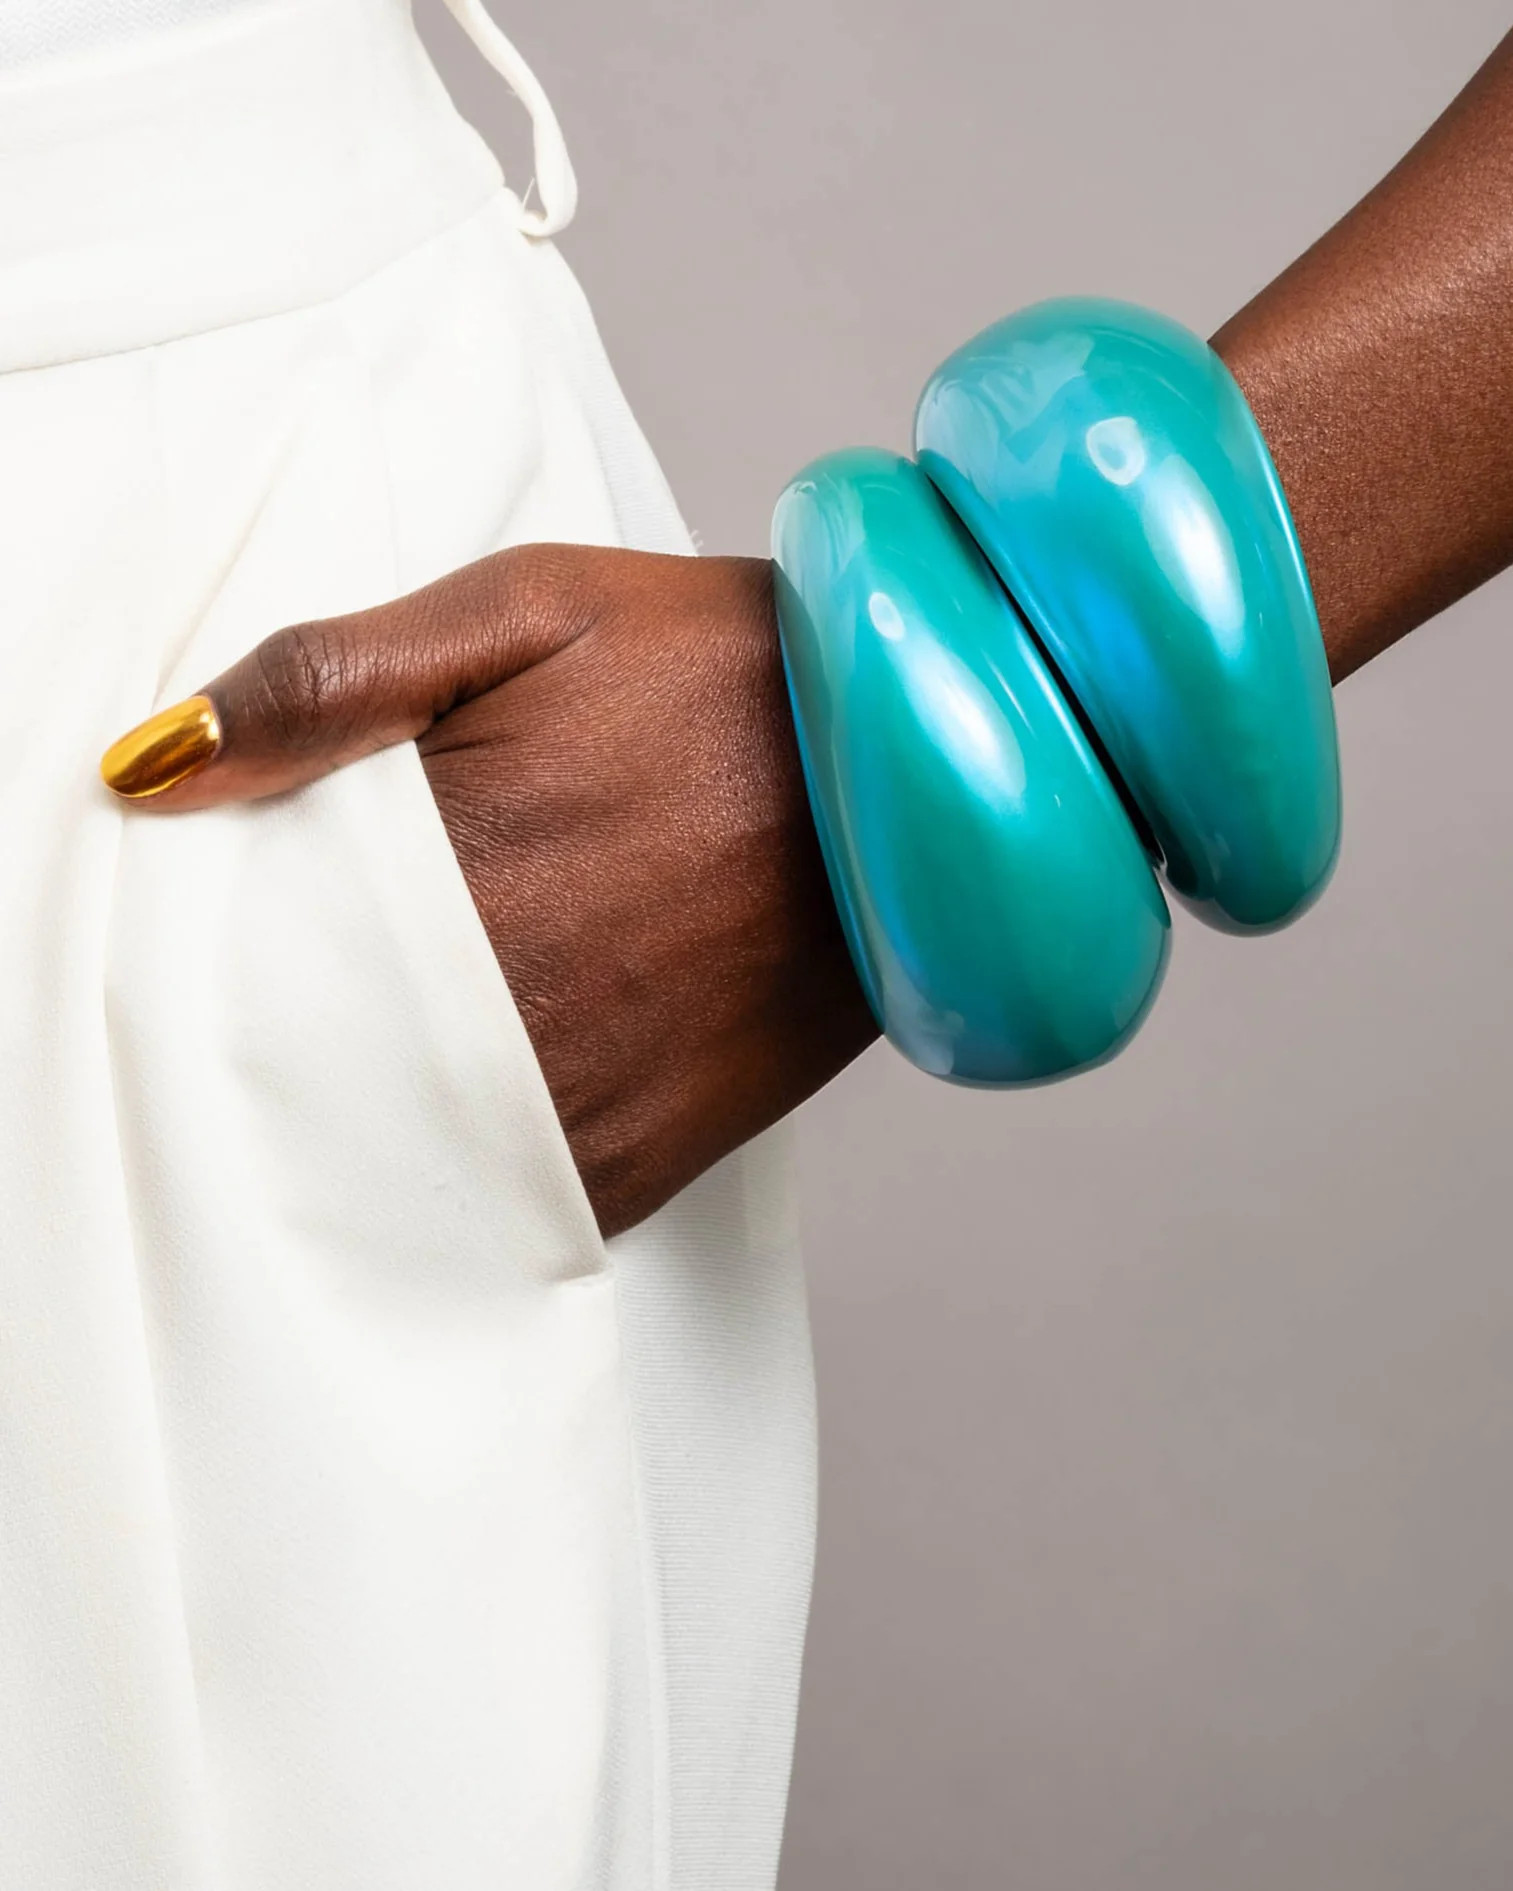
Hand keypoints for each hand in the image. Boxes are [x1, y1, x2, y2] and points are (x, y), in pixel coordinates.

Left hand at [100, 545, 878, 1236]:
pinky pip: (514, 1206)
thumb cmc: (719, 667)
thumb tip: (156, 768)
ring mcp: (583, 1088)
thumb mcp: (530, 606)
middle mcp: (509, 994)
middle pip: (313, 1066)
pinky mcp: (655, 1146)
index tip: (227, 918)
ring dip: (367, 1119)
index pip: (256, 953)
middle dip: (286, 1037)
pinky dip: (468, 1177)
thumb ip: (331, 675)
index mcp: (455, 854)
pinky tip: (468, 1107)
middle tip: (317, 979)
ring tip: (395, 1039)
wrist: (910, 763)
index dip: (223, 948)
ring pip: (398, 1157)